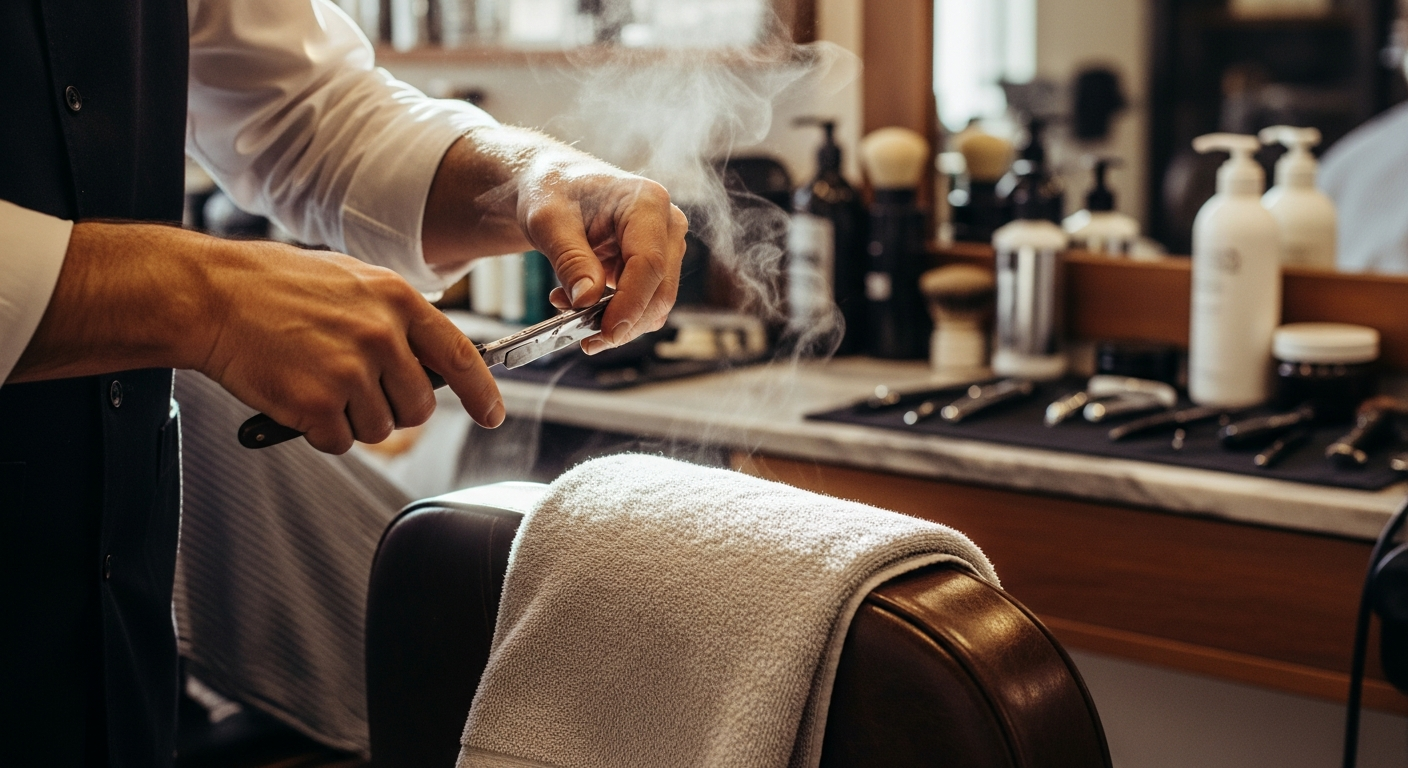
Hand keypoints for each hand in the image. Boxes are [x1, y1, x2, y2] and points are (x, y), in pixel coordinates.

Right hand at [14, 223, 503, 454]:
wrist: (208, 294)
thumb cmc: (272, 285)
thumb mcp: (350, 279)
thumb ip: (394, 315)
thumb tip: (428, 355)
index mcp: (396, 300)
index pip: (460, 356)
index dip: (482, 393)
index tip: (492, 416)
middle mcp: (381, 335)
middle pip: (419, 407)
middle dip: (393, 409)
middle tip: (355, 389)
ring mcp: (350, 371)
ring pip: (378, 429)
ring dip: (350, 419)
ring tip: (315, 381)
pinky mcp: (316, 403)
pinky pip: (339, 442)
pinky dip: (319, 431)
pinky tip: (296, 397)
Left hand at [518, 159, 688, 354]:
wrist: (555, 186)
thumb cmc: (553, 190)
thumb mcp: (548, 221)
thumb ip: (569, 259)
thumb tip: (586, 300)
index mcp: (647, 202)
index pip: (650, 263)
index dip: (630, 304)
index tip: (605, 333)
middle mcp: (667, 224)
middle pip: (660, 290)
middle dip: (625, 322)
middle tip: (586, 340)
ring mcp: (665, 246)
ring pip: (655, 303)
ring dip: (617, 320)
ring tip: (568, 310)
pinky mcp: (655, 266)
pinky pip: (643, 303)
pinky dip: (614, 314)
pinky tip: (579, 304)